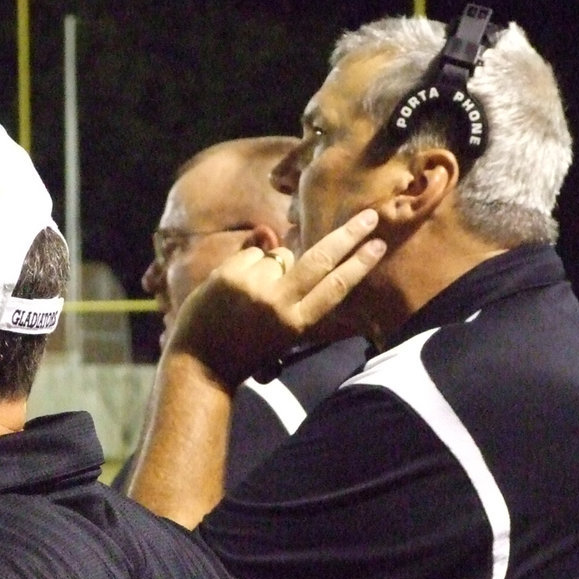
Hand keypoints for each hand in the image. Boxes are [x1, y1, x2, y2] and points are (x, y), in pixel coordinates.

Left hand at [166, 209, 384, 390]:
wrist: (200, 363)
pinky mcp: (230, 274)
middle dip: (348, 235)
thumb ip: (296, 298)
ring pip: (279, 255)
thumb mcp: (280, 334)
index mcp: (296, 324)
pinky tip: (235, 287)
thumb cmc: (244, 351)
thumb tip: (298, 253)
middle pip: (321, 260)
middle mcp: (279, 303)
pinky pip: (251, 254)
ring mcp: (254, 286)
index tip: (377, 245)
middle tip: (368, 216)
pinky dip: (247, 264)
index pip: (335, 288)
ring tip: (251, 293)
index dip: (359, 264)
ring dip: (272, 265)